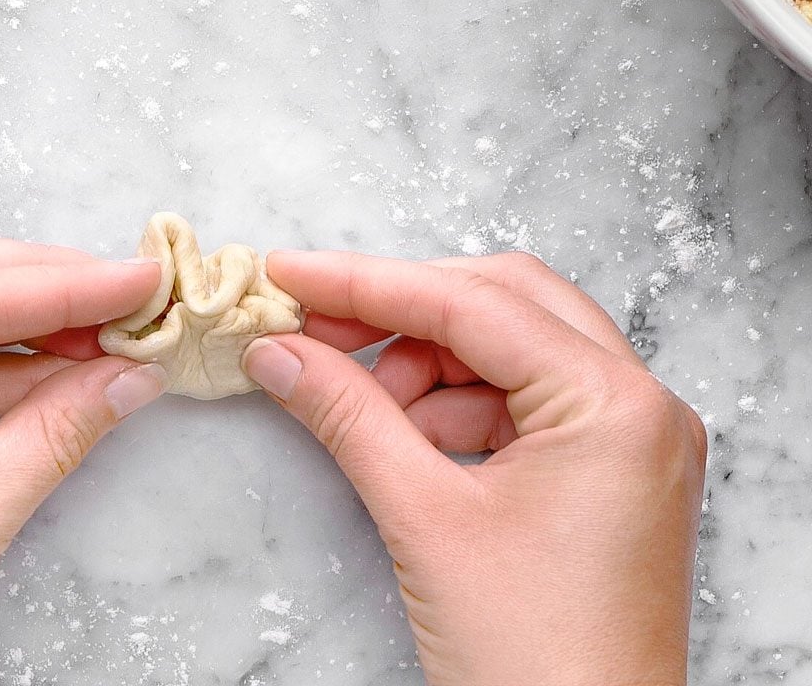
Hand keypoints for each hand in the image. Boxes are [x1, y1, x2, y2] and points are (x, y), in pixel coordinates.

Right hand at [243, 251, 706, 685]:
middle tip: (317, 330)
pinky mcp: (606, 473)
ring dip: (426, 367)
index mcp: (615, 405)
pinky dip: (454, 410)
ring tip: (362, 411)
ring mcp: (629, 439)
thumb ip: (347, 416)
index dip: (366, 283)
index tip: (290, 273)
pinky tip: (405, 444)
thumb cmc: (534, 661)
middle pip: (503, 305)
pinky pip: (521, 404)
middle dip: (402, 315)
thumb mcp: (424, 519)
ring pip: (510, 352)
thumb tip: (280, 352)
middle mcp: (639, 406)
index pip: (472, 305)